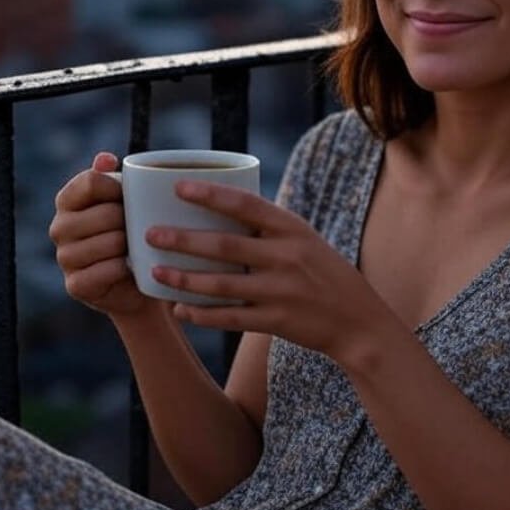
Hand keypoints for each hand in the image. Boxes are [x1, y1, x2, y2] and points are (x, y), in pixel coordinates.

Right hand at [49, 152, 153, 318]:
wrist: (138, 282)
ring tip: (138, 247)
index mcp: (68, 200)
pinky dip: (124, 268)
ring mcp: (64, 257)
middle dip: (129, 221)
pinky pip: (106, 270)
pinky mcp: (75, 285)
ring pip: (108, 242)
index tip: (133, 198)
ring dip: (130, 245)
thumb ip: (114, 177)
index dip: (119, 189)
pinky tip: (131, 267)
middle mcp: (60, 227)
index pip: (91, 182)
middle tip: (141, 228)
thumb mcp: (126, 202)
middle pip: (104, 213)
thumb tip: (105, 158)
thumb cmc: (132, 234)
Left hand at [147, 180, 388, 360]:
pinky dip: (202, 314)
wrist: (359, 321)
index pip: (245, 205)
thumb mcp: (306, 241)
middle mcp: (287, 257)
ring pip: (221, 284)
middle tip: (149, 234)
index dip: (209, 195)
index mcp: (293, 229)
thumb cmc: (326, 275)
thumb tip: (221, 204)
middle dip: (182, 240)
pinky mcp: (277, 321)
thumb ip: (270, 228)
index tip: (177, 187)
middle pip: (224, 245)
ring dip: (184, 279)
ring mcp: (282, 290)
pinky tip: (180, 310)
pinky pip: (230, 317)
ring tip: (156, 273)